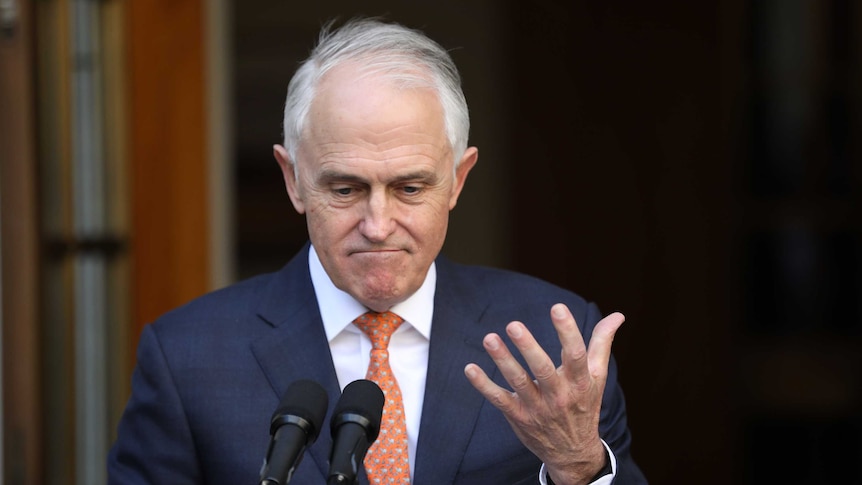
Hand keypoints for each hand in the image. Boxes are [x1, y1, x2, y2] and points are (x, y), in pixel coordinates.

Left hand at [464, 303, 623, 484]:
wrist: (573, 452)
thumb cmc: (584, 405)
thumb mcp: (597, 377)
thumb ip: (602, 343)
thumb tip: (618, 315)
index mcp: (580, 382)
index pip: (575, 355)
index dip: (567, 331)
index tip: (557, 307)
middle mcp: (559, 395)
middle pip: (543, 370)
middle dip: (528, 347)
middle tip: (513, 325)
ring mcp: (537, 407)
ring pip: (518, 382)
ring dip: (503, 360)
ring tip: (490, 338)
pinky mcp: (518, 416)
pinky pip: (499, 399)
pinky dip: (483, 385)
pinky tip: (470, 368)